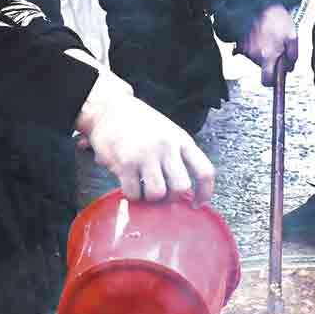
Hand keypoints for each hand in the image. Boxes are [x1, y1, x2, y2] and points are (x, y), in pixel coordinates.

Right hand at [72, 62, 215, 203]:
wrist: (109, 109)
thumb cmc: (140, 123)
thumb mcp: (168, 132)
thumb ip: (178, 155)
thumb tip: (184, 190)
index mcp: (182, 140)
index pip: (205, 171)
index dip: (204, 193)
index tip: (196, 204)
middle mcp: (167, 147)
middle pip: (181, 187)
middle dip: (172, 198)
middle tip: (162, 196)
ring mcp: (146, 155)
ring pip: (157, 194)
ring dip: (150, 198)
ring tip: (143, 190)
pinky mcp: (125, 163)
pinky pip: (134, 192)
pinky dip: (132, 196)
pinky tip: (129, 186)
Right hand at [240, 4, 297, 85]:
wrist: (259, 4)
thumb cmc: (277, 20)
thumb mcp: (293, 38)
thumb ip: (293, 57)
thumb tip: (289, 69)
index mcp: (268, 56)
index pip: (267, 81)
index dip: (272, 82)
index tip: (275, 78)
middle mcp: (255, 55)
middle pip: (263, 68)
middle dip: (270, 62)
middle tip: (277, 48)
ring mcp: (246, 49)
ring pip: (257, 58)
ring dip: (263, 52)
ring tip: (269, 37)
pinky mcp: (241, 42)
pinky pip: (249, 50)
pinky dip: (255, 45)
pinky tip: (260, 35)